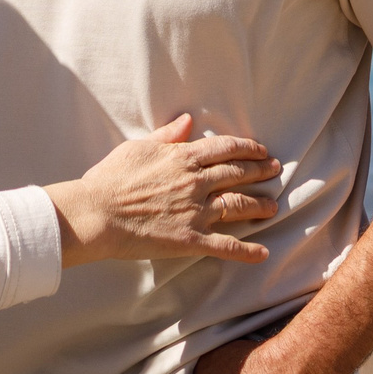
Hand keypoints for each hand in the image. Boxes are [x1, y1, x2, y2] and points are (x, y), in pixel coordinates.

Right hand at [46, 115, 282, 266]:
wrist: (97, 214)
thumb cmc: (110, 179)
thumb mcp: (138, 147)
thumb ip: (167, 136)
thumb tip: (187, 120)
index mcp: (183, 158)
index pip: (226, 148)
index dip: (247, 148)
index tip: (260, 149)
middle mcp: (196, 182)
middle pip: (238, 173)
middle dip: (260, 171)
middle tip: (275, 170)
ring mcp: (195, 211)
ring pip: (238, 206)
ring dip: (260, 205)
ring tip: (274, 206)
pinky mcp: (190, 239)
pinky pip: (225, 246)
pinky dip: (246, 251)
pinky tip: (262, 253)